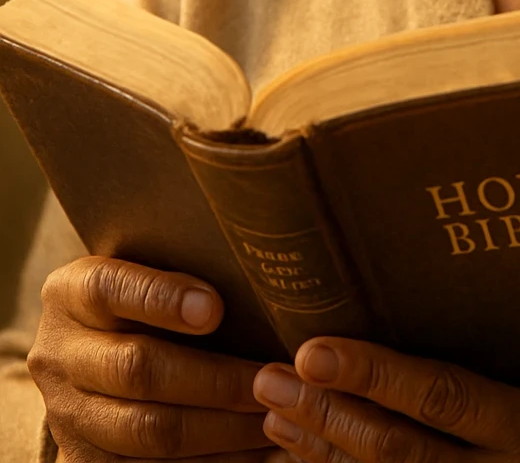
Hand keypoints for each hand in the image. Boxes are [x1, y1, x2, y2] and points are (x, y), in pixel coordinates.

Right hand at [28, 254, 282, 459]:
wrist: (92, 354)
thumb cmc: (141, 295)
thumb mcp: (142, 267)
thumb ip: (180, 264)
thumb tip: (252, 275)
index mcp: (70, 293)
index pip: (109, 289)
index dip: (161, 299)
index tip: (216, 308)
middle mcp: (59, 355)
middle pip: (137, 369)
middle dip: (213, 378)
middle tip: (270, 378)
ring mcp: (68, 415)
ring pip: (148, 430)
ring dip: (220, 427)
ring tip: (273, 415)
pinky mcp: (86, 461)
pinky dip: (211, 460)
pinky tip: (252, 447)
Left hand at [253, 337, 519, 461]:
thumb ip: (500, 375)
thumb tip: (424, 295)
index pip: (444, 397)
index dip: (375, 375)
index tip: (314, 349)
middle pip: (400, 452)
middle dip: (327, 415)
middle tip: (269, 376)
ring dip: (321, 453)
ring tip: (272, 413)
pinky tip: (302, 460)